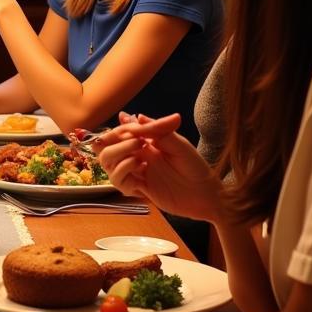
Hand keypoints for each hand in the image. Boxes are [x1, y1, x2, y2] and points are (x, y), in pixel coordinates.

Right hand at [96, 111, 223, 221]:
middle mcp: (136, 156)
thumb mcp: (179, 144)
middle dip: (114, 142)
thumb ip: (158, 130)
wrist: (206, 195)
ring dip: (117, 156)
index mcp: (146, 143)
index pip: (119, 132)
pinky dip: (123, 171)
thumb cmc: (195, 167)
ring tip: (138, 156)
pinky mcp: (137, 189)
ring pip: (107, 163)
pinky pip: (117, 181)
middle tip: (136, 143)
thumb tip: (136, 116)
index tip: (134, 130)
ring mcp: (135, 173)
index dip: (120, 129)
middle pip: (105, 147)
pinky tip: (140, 168)